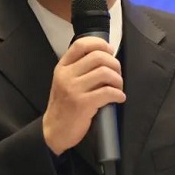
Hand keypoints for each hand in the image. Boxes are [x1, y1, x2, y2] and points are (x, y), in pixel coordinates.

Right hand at [42, 36, 125, 155]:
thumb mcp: (65, 81)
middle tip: (117, 74)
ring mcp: (73, 89)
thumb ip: (79, 68)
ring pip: (105, 73)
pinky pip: (108, 92)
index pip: (81, 44)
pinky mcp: (82, 104)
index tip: (110, 50)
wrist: (55, 131)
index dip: (99, 44)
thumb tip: (106, 57)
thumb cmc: (64, 105)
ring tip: (118, 87)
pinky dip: (118, 94)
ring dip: (118, 80)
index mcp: (63, 67)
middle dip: (114, 64)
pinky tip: (119, 98)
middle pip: (98, 57)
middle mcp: (66, 75)